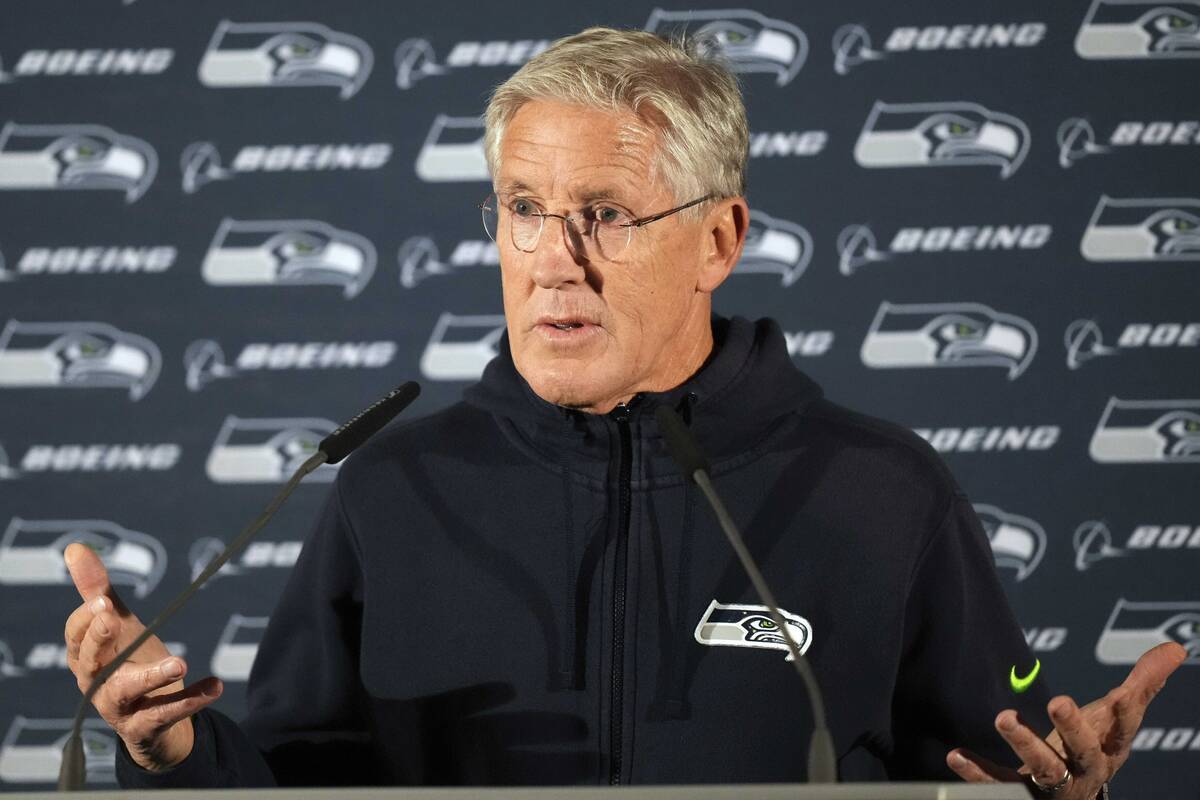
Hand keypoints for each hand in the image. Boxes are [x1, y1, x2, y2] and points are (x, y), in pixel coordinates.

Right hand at [63, 542, 222, 770]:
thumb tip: (75, 547)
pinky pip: (168, 713)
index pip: (75, 637)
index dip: (86, 620)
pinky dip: (191, 698)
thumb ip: (97, 591)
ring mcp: (120, 708)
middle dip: (100, 640)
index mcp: (86, 657)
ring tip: (180, 662)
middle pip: (90, 664)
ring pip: (128, 691)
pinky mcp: (147, 727)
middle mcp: (96, 684)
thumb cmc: (127, 663)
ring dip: (152, 675)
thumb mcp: (117, 627)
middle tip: (115, 618)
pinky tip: (216, 684)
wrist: (152, 722)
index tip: (104, 601)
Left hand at [946, 641, 1186, 797]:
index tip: (1120, 694)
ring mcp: (1052, 786)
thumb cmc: (1093, 748)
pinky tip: (956, 755)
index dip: (1123, 715)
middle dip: (1073, 728)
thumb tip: (1177, 648)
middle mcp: (1083, 771)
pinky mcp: (1020, 794)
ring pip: (1042, 768)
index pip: (1121, 731)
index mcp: (1108, 750)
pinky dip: (978, 773)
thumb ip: (1142, 685)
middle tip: (1059, 701)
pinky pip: (998, 786)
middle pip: (1082, 752)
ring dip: (1024, 743)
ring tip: (1004, 717)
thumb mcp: (1116, 719)